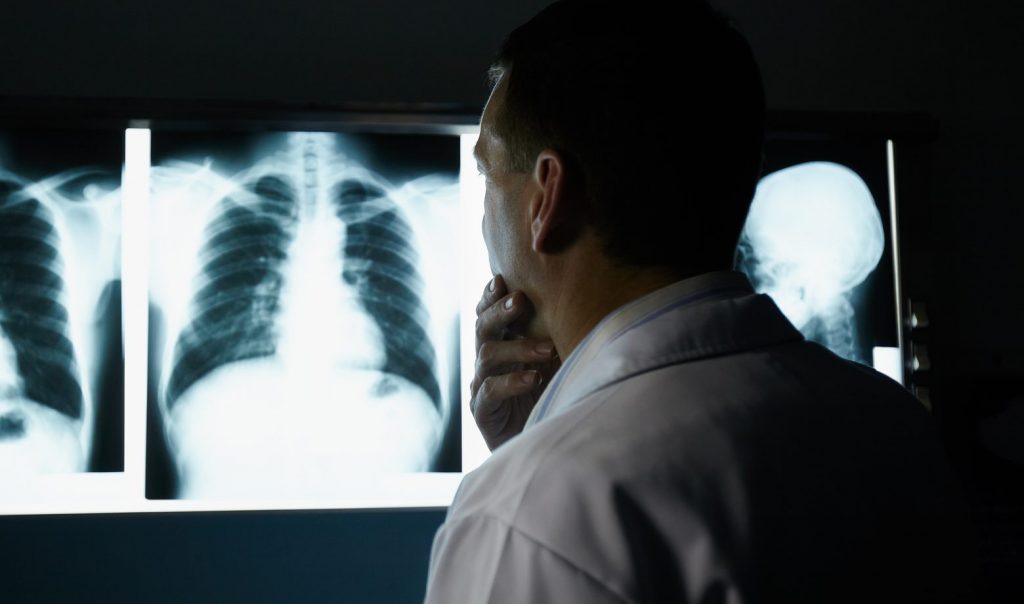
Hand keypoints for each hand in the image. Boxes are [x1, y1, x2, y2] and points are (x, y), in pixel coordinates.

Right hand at [470, 275, 560, 451]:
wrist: (543, 448)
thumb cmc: (553, 397)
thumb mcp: (558, 362)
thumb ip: (558, 336)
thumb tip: (585, 303)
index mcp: (503, 345)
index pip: (488, 314)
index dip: (490, 297)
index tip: (501, 279)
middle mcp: (489, 363)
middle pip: (483, 328)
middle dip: (500, 311)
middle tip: (521, 300)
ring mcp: (482, 386)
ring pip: (486, 355)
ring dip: (518, 348)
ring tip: (546, 350)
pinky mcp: (483, 412)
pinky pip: (490, 391)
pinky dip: (512, 382)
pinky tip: (533, 379)